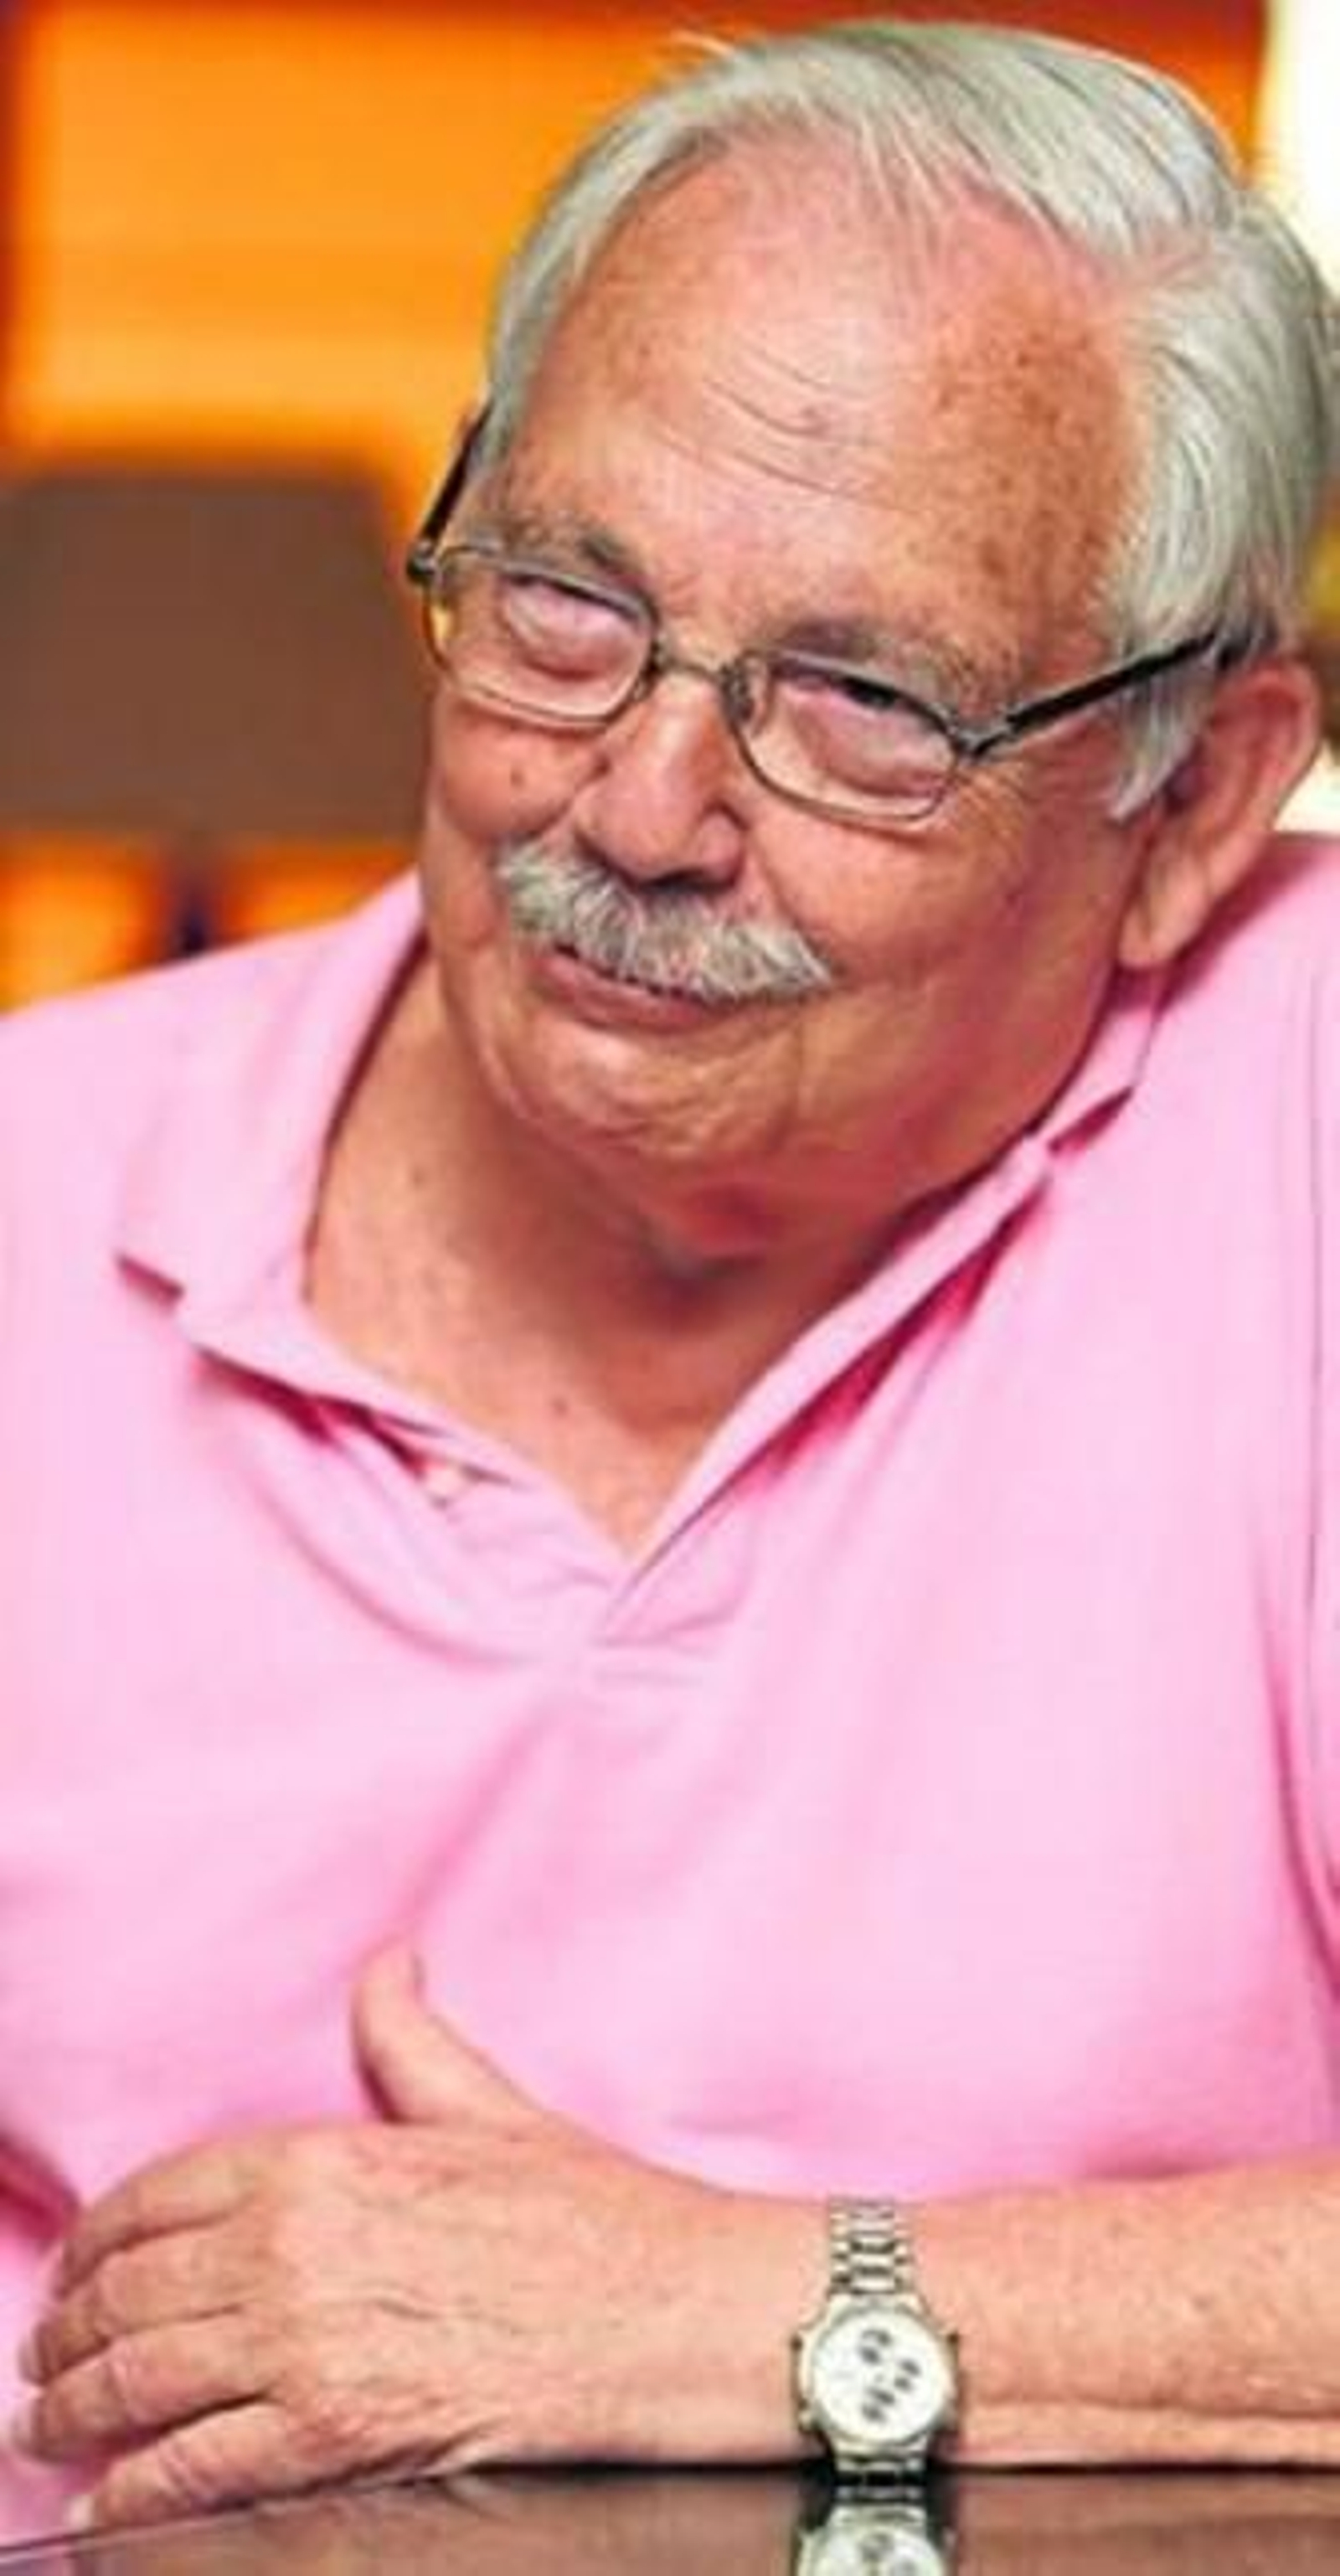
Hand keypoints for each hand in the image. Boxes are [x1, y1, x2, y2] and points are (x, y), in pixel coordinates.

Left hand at [15, 1948, 815, 2528]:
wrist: (667, 2310)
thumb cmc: (589, 2214)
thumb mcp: (487, 2106)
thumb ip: (410, 2039)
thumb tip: (388, 1965)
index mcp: (322, 2160)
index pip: (158, 2197)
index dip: (98, 2241)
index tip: (76, 2270)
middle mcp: (297, 2246)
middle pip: (133, 2291)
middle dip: (69, 2332)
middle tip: (47, 2360)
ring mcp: (311, 2344)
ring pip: (146, 2380)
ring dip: (78, 2410)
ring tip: (53, 2427)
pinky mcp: (337, 2433)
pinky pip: (198, 2466)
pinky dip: (137, 2491)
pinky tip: (110, 2502)